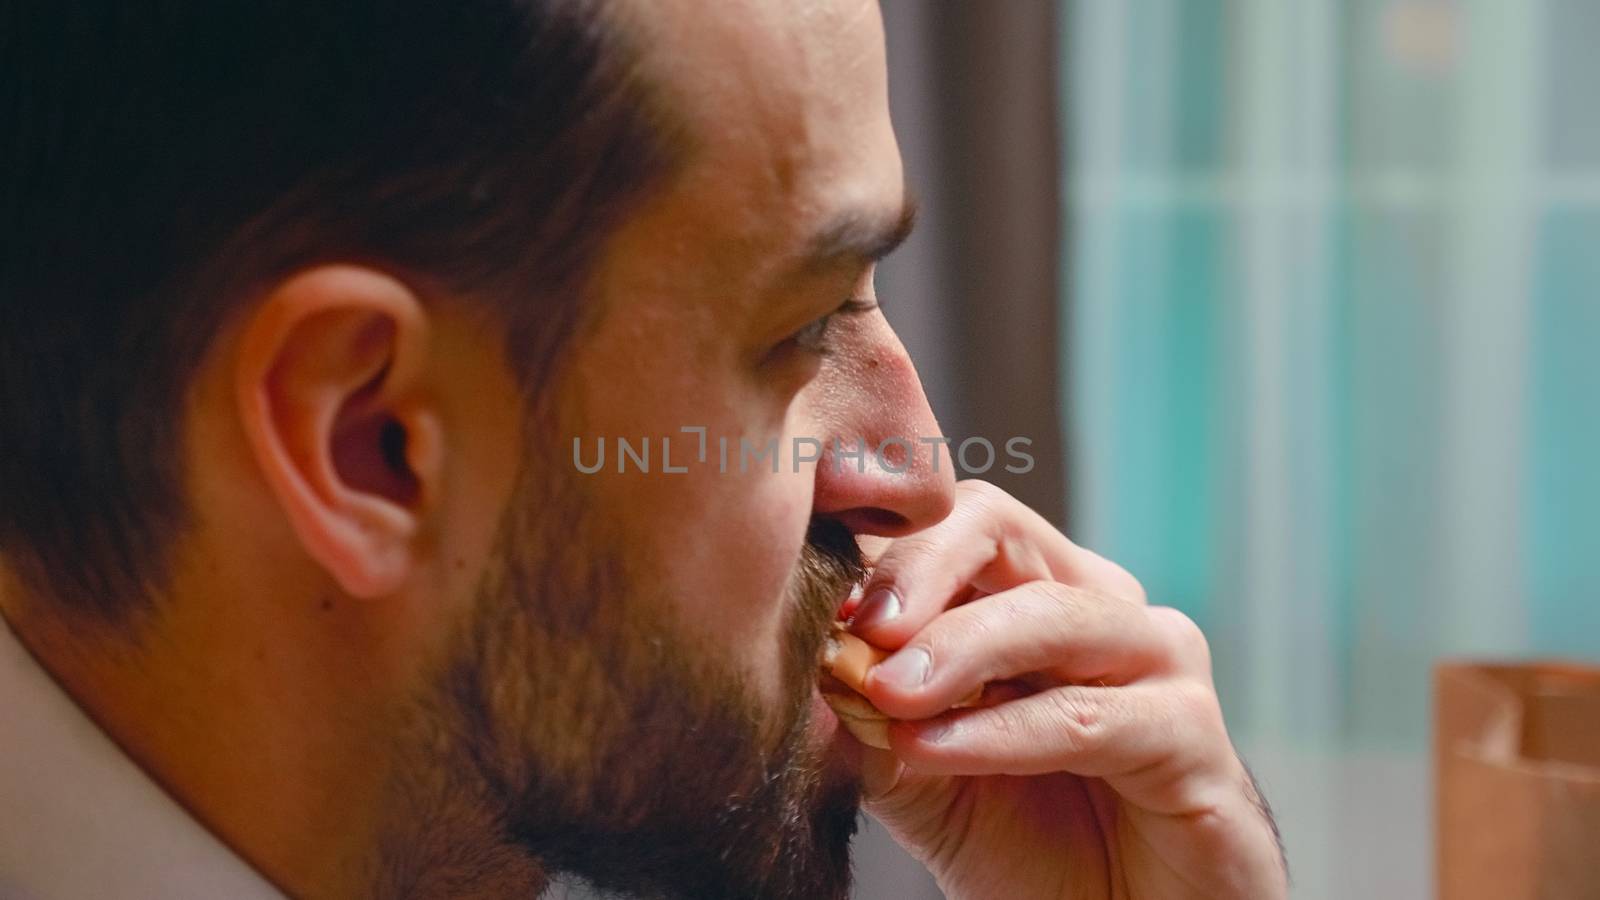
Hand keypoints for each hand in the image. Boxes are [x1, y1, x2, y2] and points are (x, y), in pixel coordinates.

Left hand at [846, 480, 1285, 899]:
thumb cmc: (1030, 840)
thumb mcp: (922, 775)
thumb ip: (868, 722)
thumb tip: (800, 670)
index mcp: (1032, 590)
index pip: (946, 523)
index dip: (875, 549)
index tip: (807, 589)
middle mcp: (1098, 602)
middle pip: (998, 528)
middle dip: (919, 567)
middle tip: (861, 625)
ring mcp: (1157, 660)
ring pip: (1051, 614)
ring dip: (959, 647)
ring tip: (887, 690)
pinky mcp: (1194, 735)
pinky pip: (1087, 718)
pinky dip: (1002, 731)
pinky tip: (933, 747)